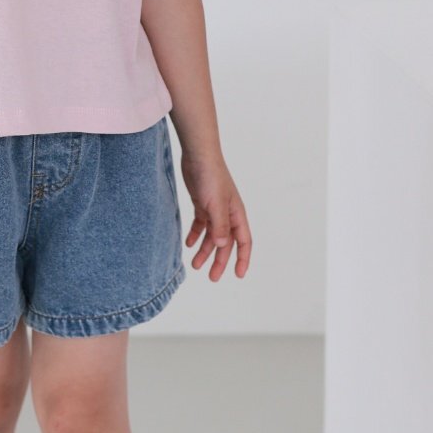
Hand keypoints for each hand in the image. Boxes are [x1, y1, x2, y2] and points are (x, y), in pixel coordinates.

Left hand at [178, 148, 251, 280]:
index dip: (243, 259)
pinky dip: (195, 235)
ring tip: (195, 265)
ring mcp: (215, 209)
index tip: (238, 275)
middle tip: (212, 277)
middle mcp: (228, 214)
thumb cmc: (211, 177)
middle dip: (220, 261)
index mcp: (236, 214)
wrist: (198, 155)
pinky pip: (201, 224)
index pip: (244, 241)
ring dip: (205, 250)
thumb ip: (220, 225)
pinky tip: (187, 244)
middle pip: (226, 243)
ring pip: (212, 236)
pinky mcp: (202, 204)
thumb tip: (224, 246)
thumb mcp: (215, 204)